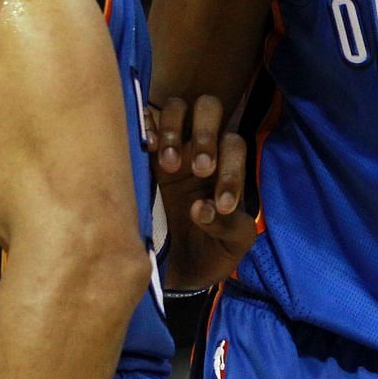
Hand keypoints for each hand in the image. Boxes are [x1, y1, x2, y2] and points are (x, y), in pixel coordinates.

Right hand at [148, 94, 254, 288]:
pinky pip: (145, 124)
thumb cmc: (213, 251)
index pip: (234, 147)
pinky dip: (147, 125)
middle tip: (199, 170)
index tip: (220, 207)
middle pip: (209, 108)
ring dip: (174, 129)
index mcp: (227, 167)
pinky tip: (147, 147)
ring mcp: (171, 150)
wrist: (178, 270)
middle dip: (205, 134)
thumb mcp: (232, 244)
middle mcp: (201, 149)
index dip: (230, 171)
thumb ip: (228, 226)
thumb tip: (201, 208)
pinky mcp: (143, 159)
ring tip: (168, 165)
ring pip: (177, 108)